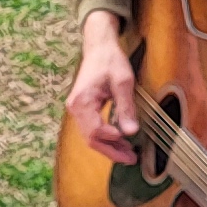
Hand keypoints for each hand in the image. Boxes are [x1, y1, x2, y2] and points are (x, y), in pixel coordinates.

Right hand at [66, 19, 142, 159]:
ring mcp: (77, 109)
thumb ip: (126, 107)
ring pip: (91, 137)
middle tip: (131, 158)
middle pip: (91, 139)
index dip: (114, 140)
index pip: (96, 131)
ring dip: (109, 147)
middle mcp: (75, 108)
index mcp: (83, 101)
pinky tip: (120, 141)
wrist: (99, 47)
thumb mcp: (123, 82)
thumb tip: (131, 132)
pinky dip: (106, 138)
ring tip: (129, 153)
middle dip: (112, 151)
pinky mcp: (82, 109)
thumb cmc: (110, 61)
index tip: (130, 141)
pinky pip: (91, 129)